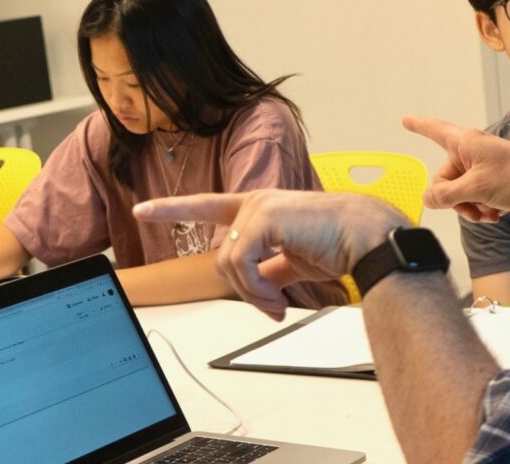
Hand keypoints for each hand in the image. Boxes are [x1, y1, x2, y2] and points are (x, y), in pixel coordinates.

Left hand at [134, 189, 407, 319]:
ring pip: (228, 264)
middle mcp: (255, 202)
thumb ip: (270, 269)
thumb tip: (260, 289)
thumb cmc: (339, 244)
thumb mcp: (294, 260)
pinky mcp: (264, 217)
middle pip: (222, 257)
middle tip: (271, 307)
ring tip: (277, 303)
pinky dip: (256, 289)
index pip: (208, 206)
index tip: (144, 210)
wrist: (365, 238)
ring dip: (252, 293)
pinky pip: (240, 264)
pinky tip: (277, 297)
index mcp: (260, 208)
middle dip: (244, 290)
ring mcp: (258, 207)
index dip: (174, 209)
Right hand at [403, 115, 509, 220]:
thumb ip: (446, 195)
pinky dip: (481, 208)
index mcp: (465, 142)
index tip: (405, 119)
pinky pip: (473, 198)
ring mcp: (482, 168)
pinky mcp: (492, 183)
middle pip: (444, 178)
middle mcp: (471, 152)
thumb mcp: (476, 188)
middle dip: (455, 199)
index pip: (435, 130)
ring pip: (459, 193)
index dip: (419, 126)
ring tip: (488, 214)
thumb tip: (427, 198)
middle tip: (473, 208)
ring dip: (470, 207)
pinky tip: (495, 215)